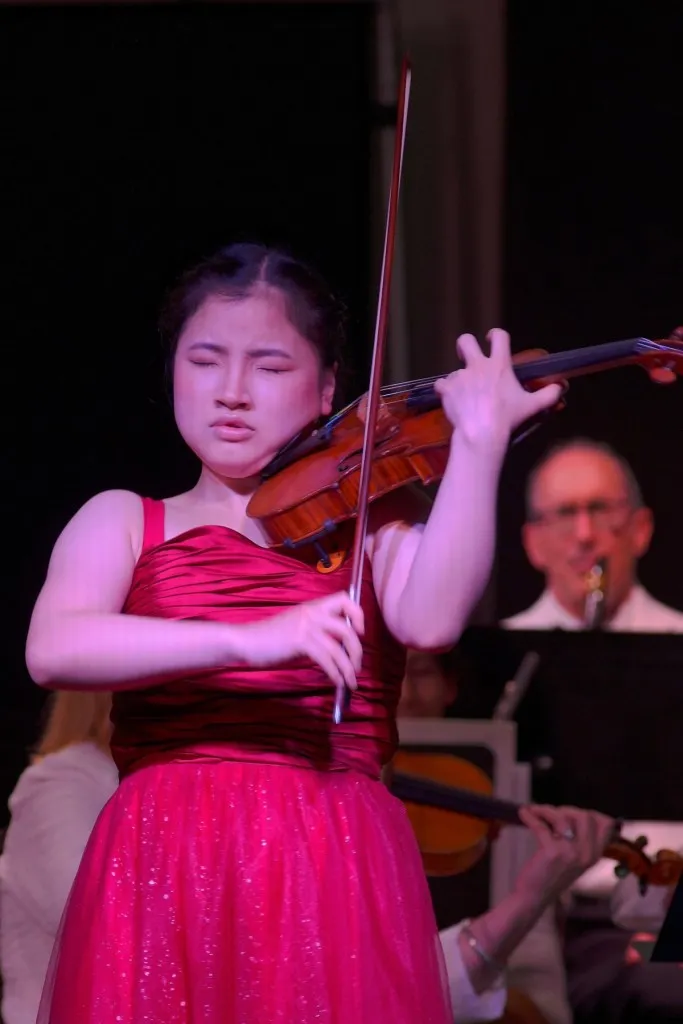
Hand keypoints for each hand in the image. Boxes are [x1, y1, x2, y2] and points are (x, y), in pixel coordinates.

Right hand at [236, 591, 364, 691]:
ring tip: (351, 682)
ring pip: (338, 648)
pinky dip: (335, 674)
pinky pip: (326, 660)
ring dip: (348, 668)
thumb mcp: (298, 626)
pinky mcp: (300, 642)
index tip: (360, 632)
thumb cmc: (271, 638)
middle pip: (348, 629)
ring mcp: (307, 626)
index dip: (357, 614)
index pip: (344, 599)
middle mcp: (313, 613)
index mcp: (313, 607)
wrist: (247, 641)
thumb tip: (340, 648)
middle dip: (357, 651)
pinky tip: (337, 682)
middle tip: (357, 667)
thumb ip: (318, 631)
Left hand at [434, 329, 561, 449]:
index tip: (491, 338)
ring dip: (459, 380)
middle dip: (465, 345)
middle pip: (465, 341)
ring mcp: (460, 376)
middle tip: (467, 355)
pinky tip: (451, 400)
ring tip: (465, 396)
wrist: (482, 432)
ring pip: (454, 371)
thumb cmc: (509, 418)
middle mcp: (478, 366)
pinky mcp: (447, 389)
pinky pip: (441, 385)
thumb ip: (549, 394)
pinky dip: (445, 391)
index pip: (499, 336)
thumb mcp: (533, 406)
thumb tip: (562, 387)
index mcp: (499, 365)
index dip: (495, 334)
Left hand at [513, 804, 615, 905]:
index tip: (572, 813)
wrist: (534, 897)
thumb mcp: (574, 858)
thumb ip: (579, 838)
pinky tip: (524, 813)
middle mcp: (587, 854)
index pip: (606, 824)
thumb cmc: (552, 874)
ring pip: (564, 817)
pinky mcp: (552, 852)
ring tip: (535, 812)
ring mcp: (571, 853)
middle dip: (566, 809)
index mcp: (594, 855)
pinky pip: (541, 825)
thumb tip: (573, 811)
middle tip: (550, 814)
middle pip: (585, 815)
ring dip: (547, 810)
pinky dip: (530, 815)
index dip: (589, 813)